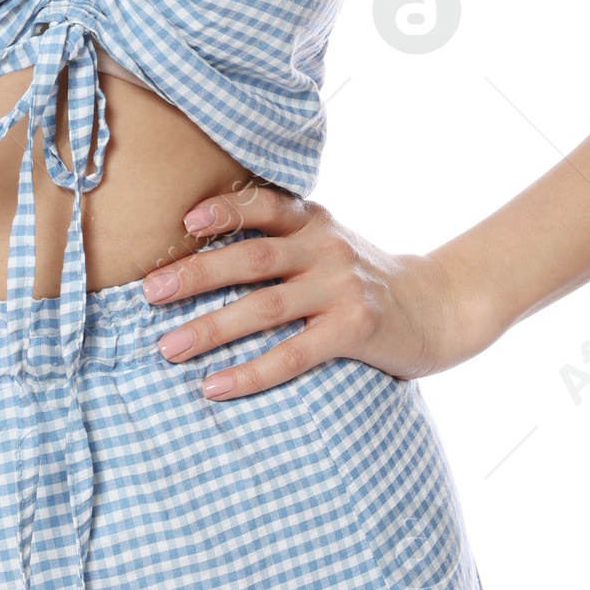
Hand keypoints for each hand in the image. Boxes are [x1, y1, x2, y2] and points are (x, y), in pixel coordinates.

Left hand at [139, 184, 498, 399]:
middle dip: (196, 274)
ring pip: (265, 307)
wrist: (440, 306)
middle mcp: (326, 247)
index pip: (264, 204)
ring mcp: (342, 287)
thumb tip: (201, 255)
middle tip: (149, 292)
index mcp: (314, 220)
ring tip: (167, 347)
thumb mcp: (328, 245)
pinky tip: (215, 386)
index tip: (183, 221)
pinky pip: (294, 353)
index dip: (224, 208)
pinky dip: (251, 372)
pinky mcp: (356, 329)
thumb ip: (283, 242)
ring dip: (211, 328)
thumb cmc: (365, 278)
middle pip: (252, 256)